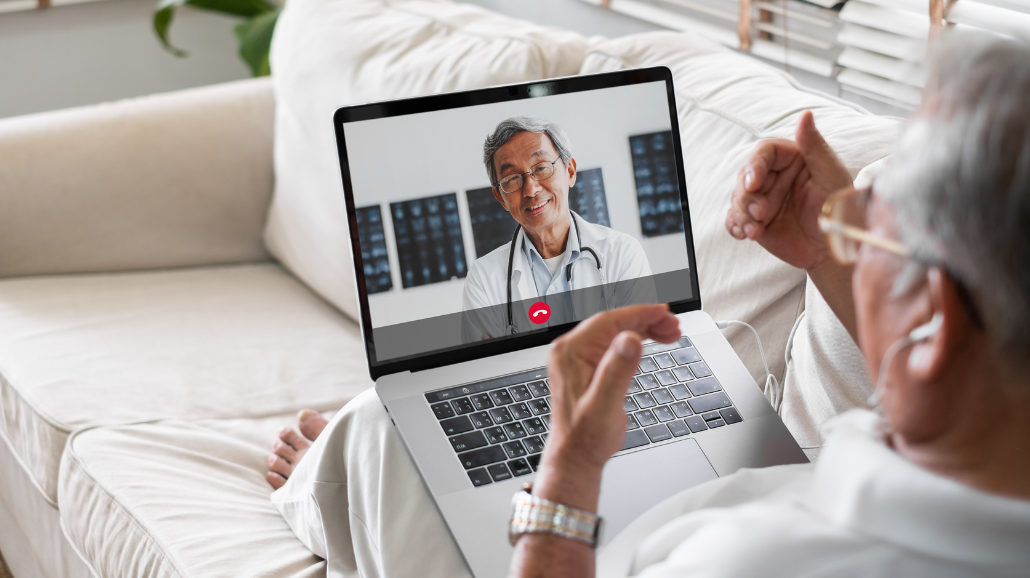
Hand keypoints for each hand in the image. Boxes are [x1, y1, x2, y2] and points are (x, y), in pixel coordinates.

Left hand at [536, 305, 679, 509]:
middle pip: (614, 323)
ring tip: (670, 333)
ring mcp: (578, 357)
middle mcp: (571, 350)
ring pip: (616, 332)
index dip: (639, 314)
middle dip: (646, 321)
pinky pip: (613, 344)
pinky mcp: (587, 365)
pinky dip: (635, 340)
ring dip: (643, 329)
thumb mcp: (604, 405)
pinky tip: (651, 341)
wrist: (576, 456)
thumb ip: (617, 371)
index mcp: (571, 352)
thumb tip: (630, 340)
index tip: (664, 312)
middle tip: (674, 326)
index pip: (609, 321)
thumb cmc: (585, 436)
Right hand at [725, 111, 853, 270]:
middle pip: (745, 176)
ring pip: (737, 198)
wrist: (834, 247)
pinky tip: (743, 234)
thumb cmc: (838, 209)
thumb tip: (806, 114)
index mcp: (791, 160)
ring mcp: (763, 199)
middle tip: (760, 213)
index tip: (754, 183)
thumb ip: (815, 146)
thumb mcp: (831, 175)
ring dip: (742, 214)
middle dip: (747, 196)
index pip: (764, 153)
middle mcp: (774, 177)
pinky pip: (735, 219)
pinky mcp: (756, 220)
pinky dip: (735, 225)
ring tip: (755, 230)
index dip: (755, 165)